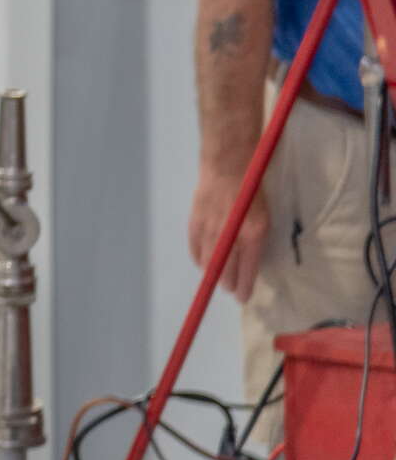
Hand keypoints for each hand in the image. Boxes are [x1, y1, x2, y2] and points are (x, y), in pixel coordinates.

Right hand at [189, 168, 268, 303]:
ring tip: (217, 281)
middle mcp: (231, 234)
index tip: (243, 297)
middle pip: (227, 267)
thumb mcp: (264, 212)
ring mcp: (211, 228)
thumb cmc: (253, 183)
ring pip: (209, 259)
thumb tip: (249, 253)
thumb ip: (255, 234)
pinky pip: (195, 245)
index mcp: (253, 233)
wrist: (228, 162)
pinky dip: (197, 256)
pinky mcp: (196, 220)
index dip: (245, 285)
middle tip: (232, 292)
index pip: (247, 268)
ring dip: (213, 272)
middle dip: (229, 283)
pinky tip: (201, 263)